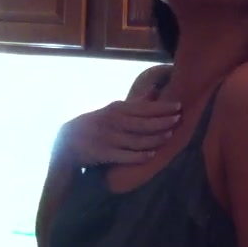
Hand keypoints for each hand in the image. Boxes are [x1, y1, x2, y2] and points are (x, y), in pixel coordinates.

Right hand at [54, 91, 181, 166]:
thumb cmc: (97, 123)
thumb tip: (156, 91)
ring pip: (136, 139)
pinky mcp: (105, 154)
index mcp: (116, 109)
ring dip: (154, 138)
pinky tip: (152, 155)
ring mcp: (109, 138)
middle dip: (162, 121)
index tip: (178, 106)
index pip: (143, 107)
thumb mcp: (113, 109)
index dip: (162, 107)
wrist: (68, 141)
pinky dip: (139, 155)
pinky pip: (125, 156)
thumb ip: (136, 103)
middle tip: (179, 119)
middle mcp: (113, 122)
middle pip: (142, 122)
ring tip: (170, 135)